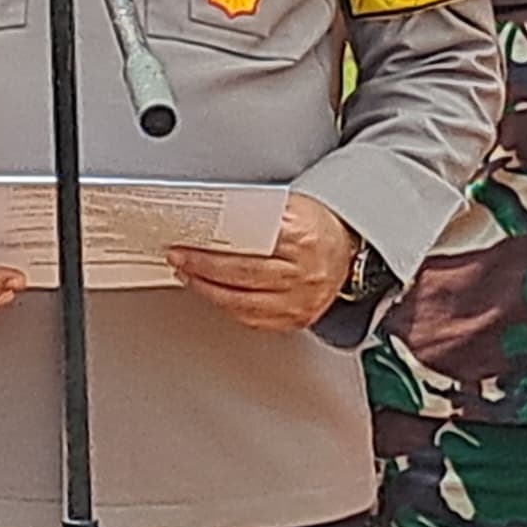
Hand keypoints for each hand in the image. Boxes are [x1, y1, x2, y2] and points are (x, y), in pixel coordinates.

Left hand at [165, 191, 359, 333]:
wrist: (347, 250)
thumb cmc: (316, 225)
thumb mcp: (290, 207)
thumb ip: (254, 214)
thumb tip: (211, 220)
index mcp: (301, 238)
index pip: (246, 243)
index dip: (212, 245)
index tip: (187, 241)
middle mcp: (303, 273)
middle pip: (240, 274)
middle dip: (201, 267)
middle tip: (178, 258)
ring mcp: (301, 301)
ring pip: (242, 302)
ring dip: (207, 289)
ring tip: (188, 276)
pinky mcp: (297, 319)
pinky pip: (252, 319)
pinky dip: (227, 306)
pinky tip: (212, 294)